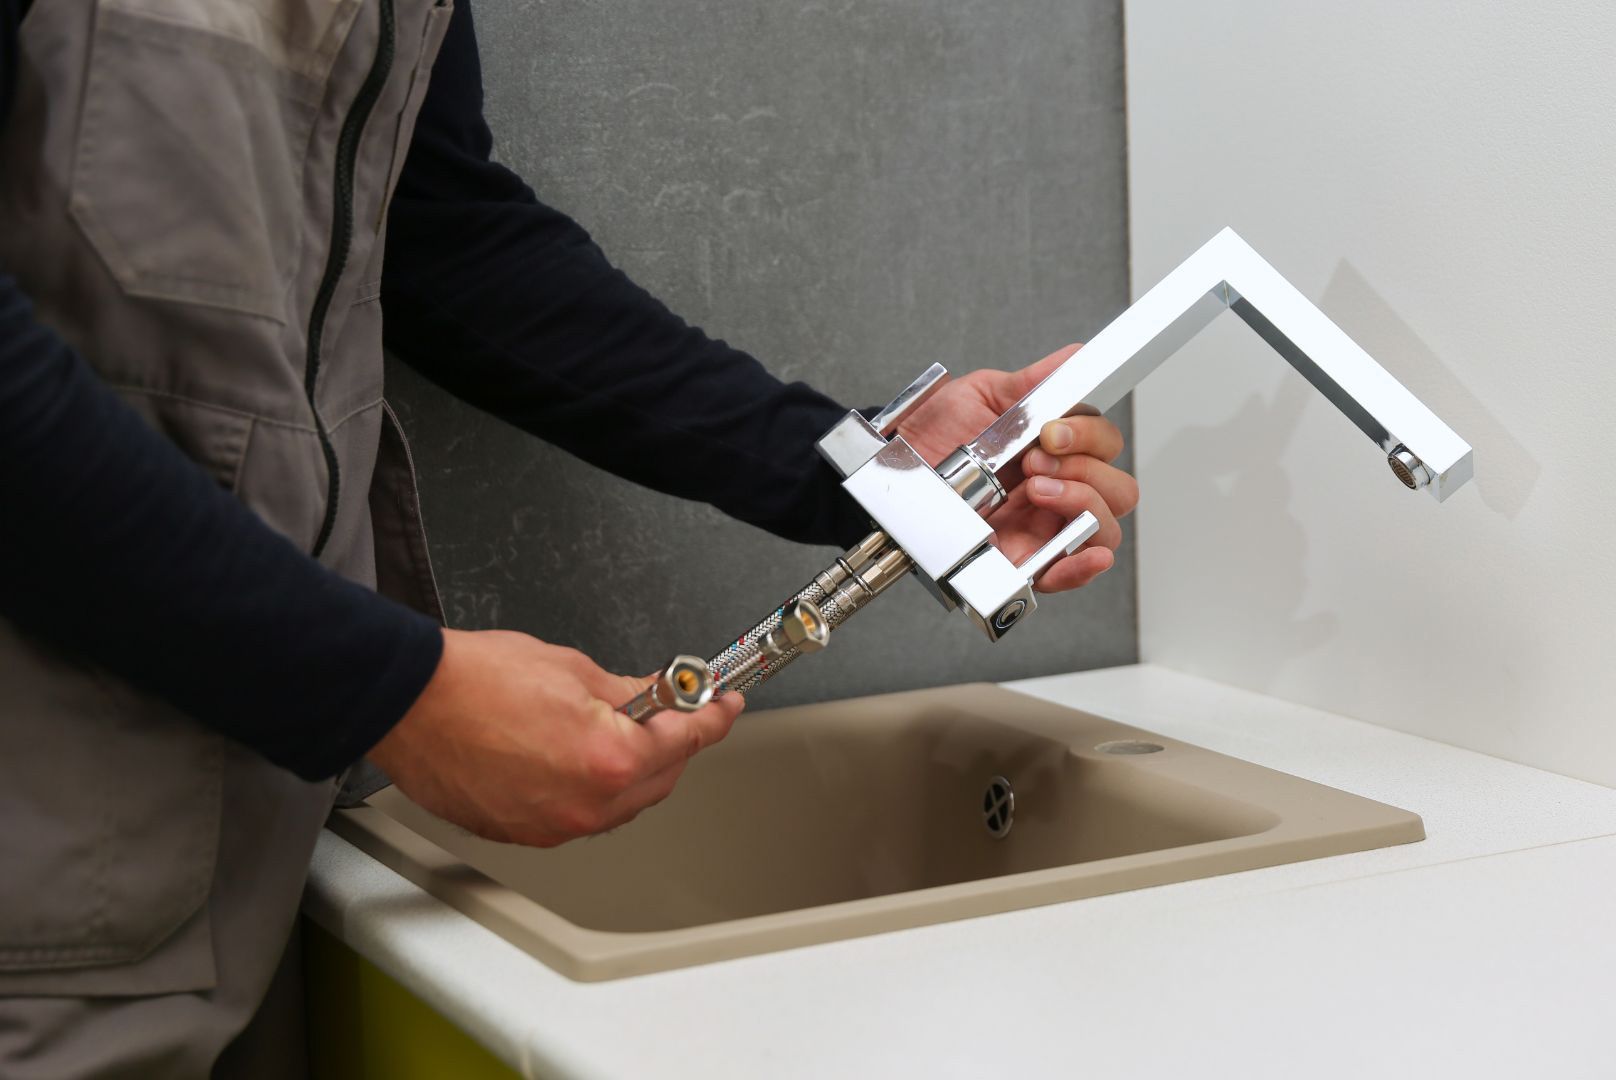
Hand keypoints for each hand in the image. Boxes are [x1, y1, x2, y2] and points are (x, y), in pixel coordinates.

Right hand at [370, 629, 743, 845]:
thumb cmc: (473, 680)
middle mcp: (585, 806)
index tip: (725, 705)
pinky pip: (579, 815)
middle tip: (678, 710)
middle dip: (674, 744)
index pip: (687, 739)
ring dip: (633, 769)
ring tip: (619, 729)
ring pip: (621, 804)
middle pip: (660, 780)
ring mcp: (553, 827)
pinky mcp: (523, 833)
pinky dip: (592, 788)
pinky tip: (578, 756)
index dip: (713, 717)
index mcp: (608, 760)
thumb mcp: (572, 669)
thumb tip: (659, 697)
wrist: (408, 702)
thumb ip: (629, 693)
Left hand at [894, 343, 1137, 592]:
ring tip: (1036, 492)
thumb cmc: (934, 435)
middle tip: (1035, 462)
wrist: (894, 467)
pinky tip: (1084, 554)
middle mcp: (1057, 490)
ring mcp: (1042, 528)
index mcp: (1055, 451)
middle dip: (1084, 471)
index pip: (1105, 446)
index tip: (1052, 431)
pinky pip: (1068, 573)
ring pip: (1104, 529)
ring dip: (1082, 506)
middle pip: (1117, 490)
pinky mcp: (1022, 562)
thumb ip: (1035, 381)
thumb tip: (1080, 357)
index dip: (1091, 436)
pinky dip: (1084, 566)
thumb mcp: (982, 394)